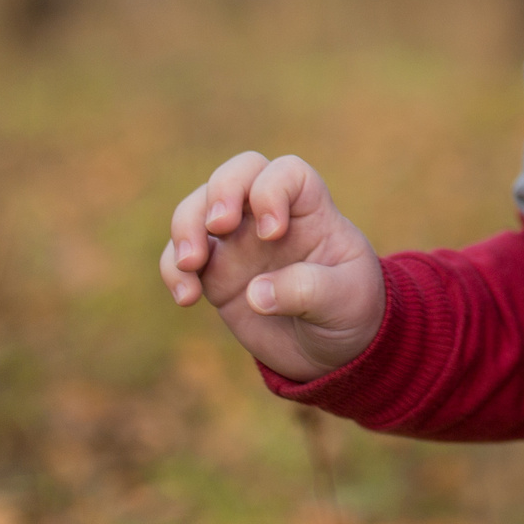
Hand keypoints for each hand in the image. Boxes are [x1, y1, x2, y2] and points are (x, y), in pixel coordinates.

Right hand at [160, 152, 385, 382]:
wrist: (333, 350)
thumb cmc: (350, 311)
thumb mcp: (346, 301)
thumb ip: (308, 290)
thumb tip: (256, 294)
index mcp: (311, 211)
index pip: (287, 173)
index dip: (272, 189)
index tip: (273, 233)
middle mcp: (270, 217)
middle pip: (236, 173)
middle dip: (221, 190)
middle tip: (219, 226)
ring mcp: (239, 243)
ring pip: (198, 208)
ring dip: (186, 226)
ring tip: (191, 264)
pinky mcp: (214, 275)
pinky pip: (180, 258)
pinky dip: (173, 269)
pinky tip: (187, 298)